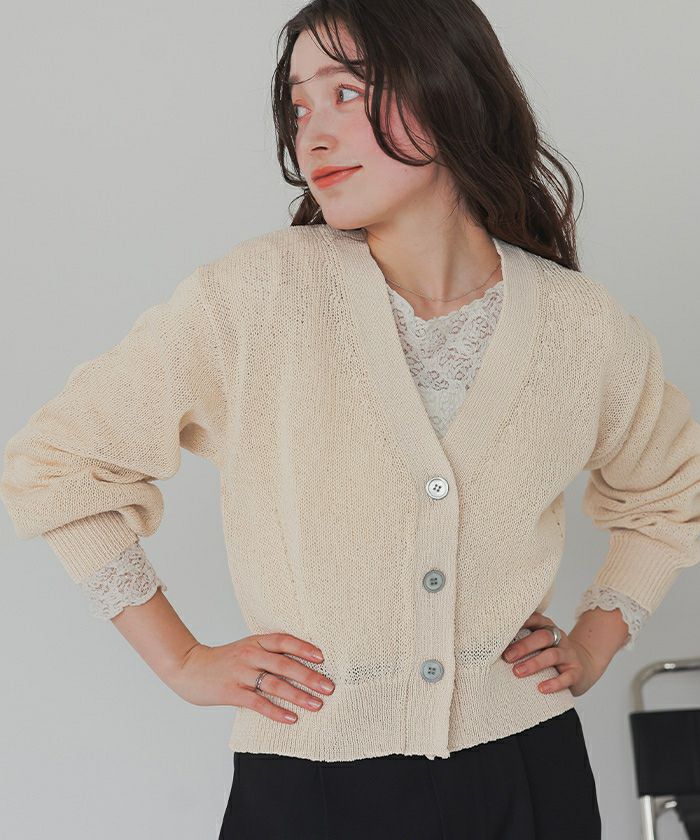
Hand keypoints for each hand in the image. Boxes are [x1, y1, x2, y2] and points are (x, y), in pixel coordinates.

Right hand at [166, 633, 334, 724]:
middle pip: (284, 664)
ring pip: (274, 684)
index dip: (303, 647)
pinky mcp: (231, 692)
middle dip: (309, 676)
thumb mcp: (246, 649)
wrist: (188, 667)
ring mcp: (240, 673)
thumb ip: (268, 654)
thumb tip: (300, 665)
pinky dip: (276, 711)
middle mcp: (249, 655)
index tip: (323, 657)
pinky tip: (291, 718)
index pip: (283, 641)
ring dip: (298, 695)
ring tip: (316, 705)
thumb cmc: (223, 661)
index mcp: (255, 642)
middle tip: (329, 687)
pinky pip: (258, 703)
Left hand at [501, 611, 605, 697]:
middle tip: (506, 657)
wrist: (581, 667)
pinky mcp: (576, 671)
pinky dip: (554, 683)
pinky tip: (541, 688)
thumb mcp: (537, 644)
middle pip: (542, 637)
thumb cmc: (548, 655)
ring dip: (534, 663)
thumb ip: (520, 640)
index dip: (521, 622)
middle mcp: (558, 637)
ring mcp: (568, 654)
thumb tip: (490, 645)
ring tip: (518, 672)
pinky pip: (567, 677)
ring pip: (552, 655)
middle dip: (523, 646)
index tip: (503, 628)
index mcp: (546, 627)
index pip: (535, 619)